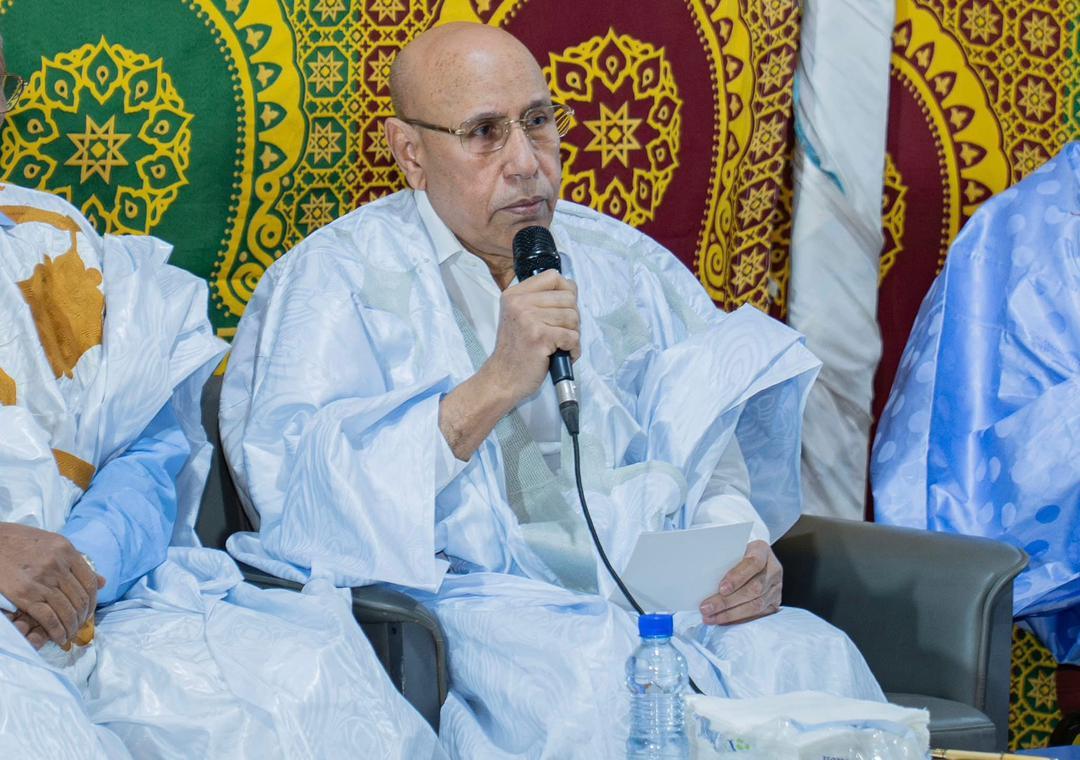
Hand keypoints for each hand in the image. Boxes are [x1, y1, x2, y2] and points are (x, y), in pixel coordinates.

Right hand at [0, 523, 103, 645]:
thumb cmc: (19, 542)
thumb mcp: (53, 543)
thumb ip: (76, 561)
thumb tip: (102, 582)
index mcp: (67, 551)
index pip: (90, 582)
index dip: (93, 601)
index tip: (89, 612)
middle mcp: (58, 565)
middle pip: (80, 598)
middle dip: (82, 618)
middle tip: (79, 627)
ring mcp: (42, 580)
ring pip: (67, 610)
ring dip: (71, 627)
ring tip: (69, 635)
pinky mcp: (26, 594)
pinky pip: (49, 618)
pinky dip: (57, 631)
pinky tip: (58, 638)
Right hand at [483, 269, 579, 406]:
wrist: (502, 379)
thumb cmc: (516, 351)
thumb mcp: (520, 317)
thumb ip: (540, 301)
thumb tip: (571, 289)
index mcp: (515, 294)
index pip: (554, 276)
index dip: (566, 292)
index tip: (562, 309)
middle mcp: (520, 303)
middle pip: (568, 297)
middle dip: (572, 318)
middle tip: (561, 334)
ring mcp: (529, 319)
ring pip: (573, 317)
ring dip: (573, 335)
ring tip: (560, 345)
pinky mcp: (539, 337)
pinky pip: (572, 336)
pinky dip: (573, 349)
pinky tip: (562, 354)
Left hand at [699, 540, 781, 624]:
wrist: (755, 558)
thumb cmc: (738, 554)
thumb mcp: (732, 550)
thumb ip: (723, 561)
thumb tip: (702, 581)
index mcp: (762, 550)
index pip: (753, 563)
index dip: (737, 577)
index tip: (721, 588)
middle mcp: (773, 569)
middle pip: (754, 588)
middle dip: (727, 601)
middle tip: (707, 608)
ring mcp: (776, 587)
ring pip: (756, 604)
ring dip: (730, 614)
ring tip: (711, 617)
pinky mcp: (775, 602)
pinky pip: (758, 615)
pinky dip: (739, 620)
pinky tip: (723, 621)